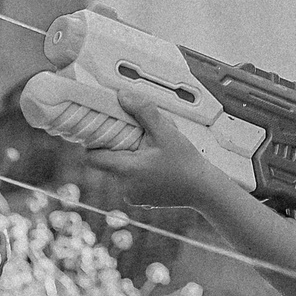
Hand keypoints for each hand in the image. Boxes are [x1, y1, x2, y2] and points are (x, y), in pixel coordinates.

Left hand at [84, 94, 229, 210]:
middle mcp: (124, 186)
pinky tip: (155, 164)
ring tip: (151, 151)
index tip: (104, 130)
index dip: (94, 141)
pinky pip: (129, 180)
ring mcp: (131, 195)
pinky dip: (138, 170)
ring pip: (119, 170)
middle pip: (107, 161)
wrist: (203, 189)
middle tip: (136, 137)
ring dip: (129, 157)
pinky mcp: (139, 199)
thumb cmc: (186, 163)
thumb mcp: (166, 131)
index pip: (92, 157)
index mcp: (127, 170)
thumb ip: (143, 111)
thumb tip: (122, 96)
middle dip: (118, 146)